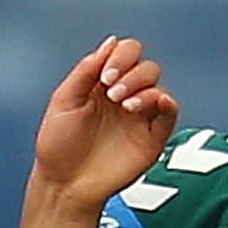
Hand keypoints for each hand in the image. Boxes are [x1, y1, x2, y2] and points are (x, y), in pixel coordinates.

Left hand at [29, 36, 178, 208]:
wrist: (64, 184)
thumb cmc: (58, 146)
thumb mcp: (64, 101)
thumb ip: (86, 71)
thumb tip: (110, 42)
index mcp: (102, 84)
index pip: (125, 53)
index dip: (121, 56)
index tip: (104, 76)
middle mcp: (124, 96)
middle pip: (145, 67)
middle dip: (131, 73)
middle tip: (112, 93)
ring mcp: (139, 116)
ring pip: (157, 86)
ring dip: (143, 88)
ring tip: (124, 106)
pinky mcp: (152, 137)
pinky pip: (169, 113)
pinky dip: (167, 103)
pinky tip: (155, 103)